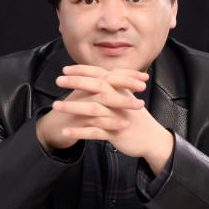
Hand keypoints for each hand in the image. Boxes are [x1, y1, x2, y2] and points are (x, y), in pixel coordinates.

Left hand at [46, 65, 171, 161]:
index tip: (65, 69)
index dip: (82, 70)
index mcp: (120, 89)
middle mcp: (119, 100)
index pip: (100, 74)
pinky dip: (79, 132)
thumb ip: (113, 87)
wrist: (152, 138)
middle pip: (96, 87)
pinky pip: (94, 132)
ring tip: (55, 106)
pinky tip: (65, 132)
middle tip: (57, 80)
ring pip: (92, 109)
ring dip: (72, 107)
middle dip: (76, 82)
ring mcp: (117, 116)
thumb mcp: (127, 98)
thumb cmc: (135, 117)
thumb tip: (97, 78)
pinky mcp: (115, 133)